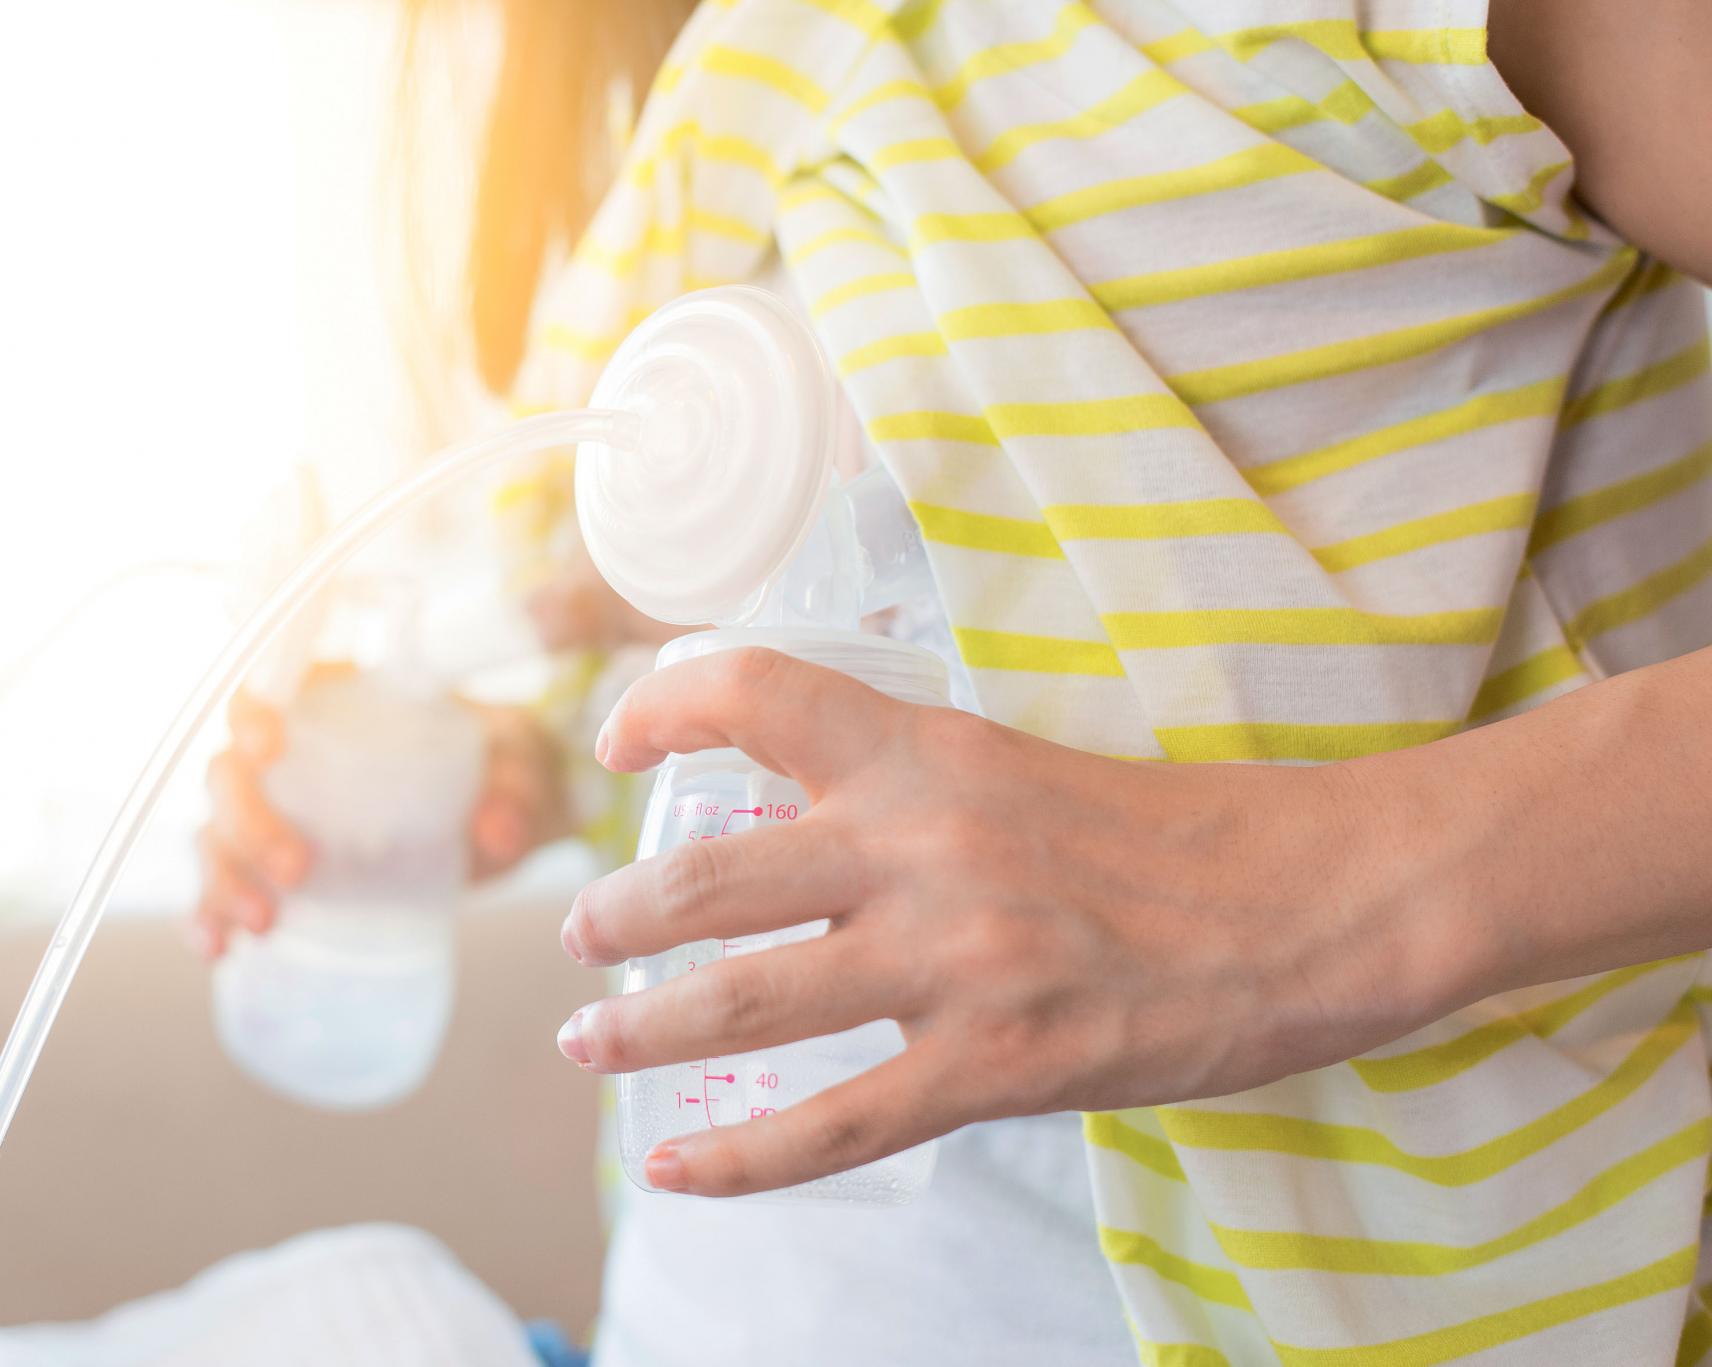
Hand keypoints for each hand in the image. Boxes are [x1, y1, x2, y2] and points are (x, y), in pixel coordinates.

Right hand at [192, 669, 575, 956]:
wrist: (502, 815)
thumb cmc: (499, 765)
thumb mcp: (519, 764)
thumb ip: (515, 787)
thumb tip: (497, 830)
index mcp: (337, 701)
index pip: (266, 686)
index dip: (250, 710)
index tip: (269, 743)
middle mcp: (290, 754)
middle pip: (229, 772)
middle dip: (248, 821)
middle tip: (299, 870)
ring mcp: (275, 813)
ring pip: (217, 834)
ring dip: (223, 878)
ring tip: (263, 924)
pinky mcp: (275, 871)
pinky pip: (220, 887)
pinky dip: (208, 916)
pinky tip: (215, 949)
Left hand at [553, 649, 1467, 1196]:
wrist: (1323, 900)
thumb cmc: (1184, 831)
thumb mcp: (1027, 768)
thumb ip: (917, 789)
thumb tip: (814, 823)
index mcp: (932, 751)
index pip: (754, 692)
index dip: (661, 706)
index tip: (618, 743)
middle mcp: (919, 846)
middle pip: (708, 875)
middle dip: (616, 912)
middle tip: (583, 935)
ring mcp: (951, 963)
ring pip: (742, 1001)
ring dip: (638, 1026)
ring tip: (588, 1037)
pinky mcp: (994, 1068)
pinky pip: (830, 1127)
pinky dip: (735, 1159)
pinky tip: (673, 1170)